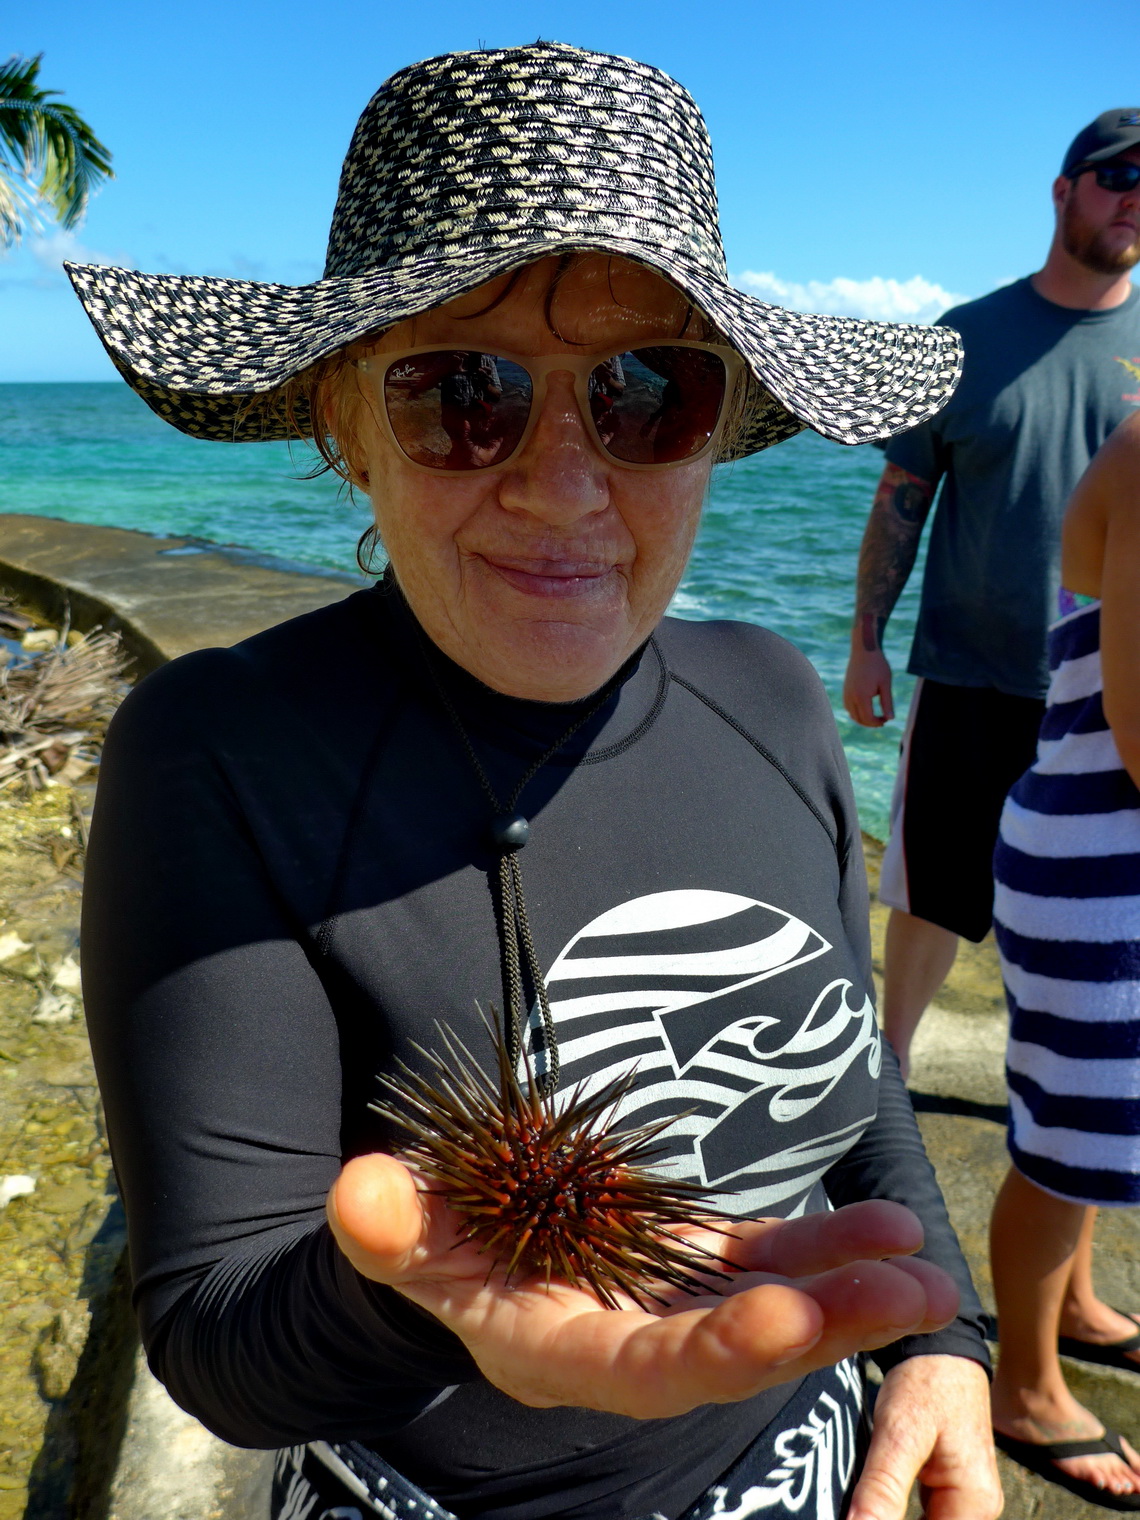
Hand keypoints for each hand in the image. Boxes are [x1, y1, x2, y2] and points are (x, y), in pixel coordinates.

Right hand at [328, 1155, 958, 1418]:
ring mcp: (663, 1305)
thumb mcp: (392, 1232)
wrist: (450, 1244)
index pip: (644, 1372)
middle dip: (819, 1331)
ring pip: (764, 1309)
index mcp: (554, 1353)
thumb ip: (381, 1224)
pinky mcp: (685, 1265)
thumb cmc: (414, 1238)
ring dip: (846, 1295)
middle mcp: (624, 1345)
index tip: (789, 1317)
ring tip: (925, 1269)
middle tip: (906, 1296)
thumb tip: (359, 1191)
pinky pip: (763, 1262)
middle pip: (731, 1352)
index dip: (716, 1352)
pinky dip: (824, 1250)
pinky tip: (887, 1227)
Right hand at [844, 645, 894, 726]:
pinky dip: (856, 712)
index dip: (878, 722)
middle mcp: (851, 696)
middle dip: (871, 723)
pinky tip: (866, 708)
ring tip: (875, 716)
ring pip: (852, 714)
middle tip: (883, 720)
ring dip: (862, 719)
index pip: (868, 718)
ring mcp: (846, 693)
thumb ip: (887, 702)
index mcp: (862, 696)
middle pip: (859, 719)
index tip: (887, 719)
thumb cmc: (877, 665)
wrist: (864, 650)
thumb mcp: (886, 684)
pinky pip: (848, 707)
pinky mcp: (845, 689)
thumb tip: (890, 719)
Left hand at [849, 1355, 1001, 1519]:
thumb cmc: (926, 1382)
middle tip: (857, 1504)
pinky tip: (872, 1498)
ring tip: (863, 1498)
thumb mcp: (899, 1433)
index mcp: (975, 1502)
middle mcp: (977, 1507)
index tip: (859, 1516)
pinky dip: (896, 1508)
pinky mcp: (949, 1486)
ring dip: (891, 1516)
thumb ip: (883, 1488)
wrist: (940, 1347)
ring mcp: (965, 1498)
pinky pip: (923, 1512)